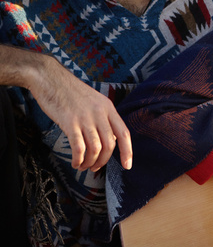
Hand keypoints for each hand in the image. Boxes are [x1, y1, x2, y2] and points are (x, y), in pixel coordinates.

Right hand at [22, 51, 132, 171]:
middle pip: (110, 144)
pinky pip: (79, 147)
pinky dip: (79, 159)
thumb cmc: (70, 92)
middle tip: (95, 168)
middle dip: (103, 161)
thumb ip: (101, 118)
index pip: (124, 133)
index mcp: (108, 107)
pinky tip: (75, 162)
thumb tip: (105, 140)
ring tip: (83, 166)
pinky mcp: (69, 122)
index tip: (127, 166)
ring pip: (96, 148)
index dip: (128, 151)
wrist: (50, 78)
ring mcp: (85, 117)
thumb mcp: (93, 101)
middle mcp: (100, 113)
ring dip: (90, 162)